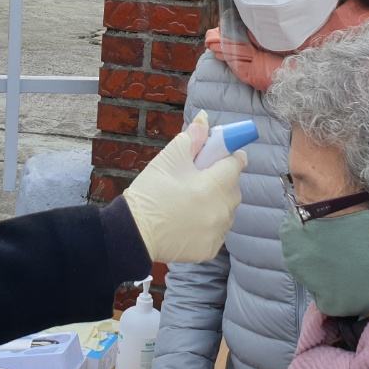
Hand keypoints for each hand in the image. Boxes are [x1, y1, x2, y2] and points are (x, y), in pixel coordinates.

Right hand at [122, 111, 245, 264]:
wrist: (132, 232)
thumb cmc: (150, 192)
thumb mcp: (168, 159)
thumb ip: (191, 138)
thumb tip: (204, 120)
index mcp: (215, 185)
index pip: (237, 162)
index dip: (226, 155)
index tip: (214, 156)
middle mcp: (222, 210)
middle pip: (233, 187)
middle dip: (219, 180)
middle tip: (194, 179)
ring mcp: (218, 232)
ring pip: (226, 210)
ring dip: (214, 203)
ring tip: (187, 201)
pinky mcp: (210, 249)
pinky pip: (217, 230)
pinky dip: (207, 224)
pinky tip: (187, 220)